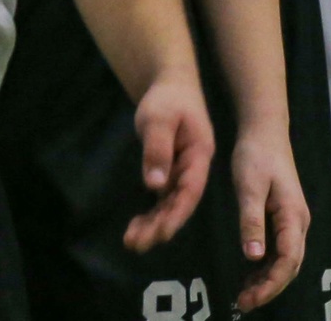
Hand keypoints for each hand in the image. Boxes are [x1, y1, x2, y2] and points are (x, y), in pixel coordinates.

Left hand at [123, 73, 213, 251]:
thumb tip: (154, 186)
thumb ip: (157, 150)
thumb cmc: (167, 100)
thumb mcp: (158, 120)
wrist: (169, 86)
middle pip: (181, 202)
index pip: (191, 189)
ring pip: (170, 204)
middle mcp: (194, 167)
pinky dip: (150, 213)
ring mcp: (182, 170)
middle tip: (137, 244)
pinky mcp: (169, 171)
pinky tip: (135, 227)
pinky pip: (162, 198)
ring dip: (154, 224)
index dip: (177, 213)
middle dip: (161, 226)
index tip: (161, 233)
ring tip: (131, 242)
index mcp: (199, 154)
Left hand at [230, 126, 310, 310]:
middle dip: (270, 287)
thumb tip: (254, 256)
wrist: (264, 132)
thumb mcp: (249, 188)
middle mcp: (299, 221)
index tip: (249, 299)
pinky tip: (251, 274)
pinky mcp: (284, 217)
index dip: (271, 283)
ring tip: (244, 294)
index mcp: (293, 214)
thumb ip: (252, 222)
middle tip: (242, 303)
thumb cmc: (256, 157)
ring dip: (269, 279)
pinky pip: (281, 250)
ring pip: (288, 259)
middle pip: (292, 264)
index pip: (289, 259)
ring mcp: (293, 219)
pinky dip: (268, 267)